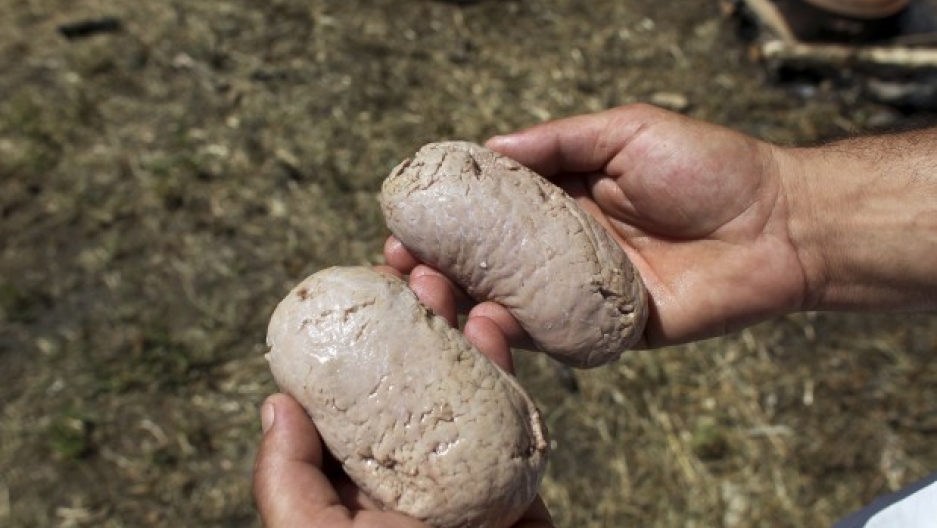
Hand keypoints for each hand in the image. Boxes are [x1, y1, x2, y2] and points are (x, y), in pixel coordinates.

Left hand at [253, 268, 554, 527]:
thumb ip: (288, 484)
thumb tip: (276, 401)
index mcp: (356, 484)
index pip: (353, 398)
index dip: (356, 337)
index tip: (361, 284)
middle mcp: (411, 473)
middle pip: (412, 382)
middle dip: (413, 321)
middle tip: (411, 268)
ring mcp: (468, 477)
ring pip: (465, 390)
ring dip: (462, 331)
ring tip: (455, 284)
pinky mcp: (516, 486)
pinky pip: (515, 422)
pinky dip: (508, 372)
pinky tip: (496, 324)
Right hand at [386, 104, 808, 347]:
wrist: (778, 225)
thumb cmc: (707, 167)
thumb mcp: (626, 130)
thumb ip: (558, 142)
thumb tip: (487, 147)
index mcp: (565, 200)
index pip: (490, 212)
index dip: (446, 217)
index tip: (403, 218)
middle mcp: (564, 249)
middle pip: (488, 262)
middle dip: (438, 266)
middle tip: (399, 266)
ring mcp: (581, 294)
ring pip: (509, 303)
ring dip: (462, 302)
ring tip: (425, 294)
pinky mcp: (606, 333)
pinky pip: (553, 338)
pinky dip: (515, 335)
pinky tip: (480, 324)